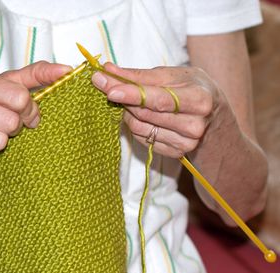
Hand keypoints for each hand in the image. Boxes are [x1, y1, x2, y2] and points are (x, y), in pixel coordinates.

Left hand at [92, 62, 223, 157]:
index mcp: (199, 99)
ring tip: (134, 101)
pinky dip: (135, 125)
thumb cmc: (193, 89)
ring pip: (139, 127)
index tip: (108, 88)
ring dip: (128, 112)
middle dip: (122, 98)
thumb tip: (108, 70)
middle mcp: (194, 125)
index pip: (158, 99)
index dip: (131, 94)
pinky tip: (143, 116)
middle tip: (108, 86)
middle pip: (144, 113)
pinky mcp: (174, 153)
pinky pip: (142, 138)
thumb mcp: (173, 75)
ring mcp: (185, 143)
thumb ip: (139, 74)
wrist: (214, 118)